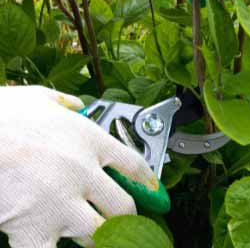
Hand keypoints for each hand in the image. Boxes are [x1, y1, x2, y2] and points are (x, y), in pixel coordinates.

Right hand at [0, 86, 158, 247]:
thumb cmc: (1, 114)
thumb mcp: (39, 98)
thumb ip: (63, 104)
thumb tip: (73, 105)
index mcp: (90, 141)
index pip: (134, 165)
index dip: (147, 181)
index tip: (153, 190)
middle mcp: (84, 174)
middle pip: (124, 207)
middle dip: (124, 218)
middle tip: (119, 221)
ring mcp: (62, 204)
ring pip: (98, 234)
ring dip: (95, 238)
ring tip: (90, 238)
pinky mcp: (34, 227)